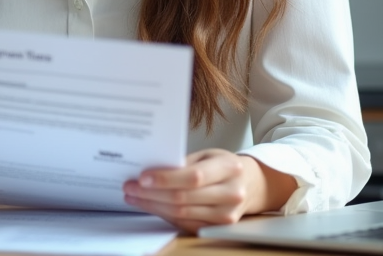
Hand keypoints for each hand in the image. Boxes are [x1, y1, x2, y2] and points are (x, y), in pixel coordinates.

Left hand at [122, 149, 296, 230]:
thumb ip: (185, 162)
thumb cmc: (225, 166)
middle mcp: (231, 193)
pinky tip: (150, 206)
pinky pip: (185, 223)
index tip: (142, 178)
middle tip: (130, 187)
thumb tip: (152, 169)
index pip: (193, 177)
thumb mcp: (209, 155)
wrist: (251, 184)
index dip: (165, 179)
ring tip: (134, 196)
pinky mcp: (218, 228)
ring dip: (153, 205)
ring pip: (181, 213)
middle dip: (151, 194)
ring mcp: (226, 214)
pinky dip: (164, 214)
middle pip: (183, 198)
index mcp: (229, 168)